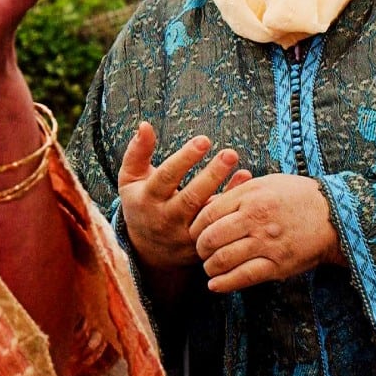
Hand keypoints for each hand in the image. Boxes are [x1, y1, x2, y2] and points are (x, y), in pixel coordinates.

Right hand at [119, 122, 244, 272]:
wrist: (147, 251)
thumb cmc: (141, 202)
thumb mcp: (130, 179)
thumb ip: (137, 152)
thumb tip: (145, 124)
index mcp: (148, 199)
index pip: (166, 177)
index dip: (184, 159)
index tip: (203, 140)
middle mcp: (166, 218)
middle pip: (191, 198)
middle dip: (211, 175)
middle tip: (230, 153)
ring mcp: (186, 234)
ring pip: (209, 214)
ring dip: (227, 191)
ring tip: (242, 168)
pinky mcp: (202, 244)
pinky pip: (221, 223)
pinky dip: (233, 203)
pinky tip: (245, 180)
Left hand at [190, 174, 343, 292]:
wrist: (335, 215)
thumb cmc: (296, 196)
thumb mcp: (264, 184)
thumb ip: (235, 195)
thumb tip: (205, 207)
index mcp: (250, 197)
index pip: (208, 214)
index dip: (196, 226)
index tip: (194, 233)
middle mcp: (256, 220)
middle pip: (211, 238)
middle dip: (200, 248)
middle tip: (201, 251)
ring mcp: (267, 244)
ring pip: (224, 259)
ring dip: (210, 267)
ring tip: (209, 267)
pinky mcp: (279, 265)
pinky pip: (244, 277)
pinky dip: (225, 284)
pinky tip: (214, 286)